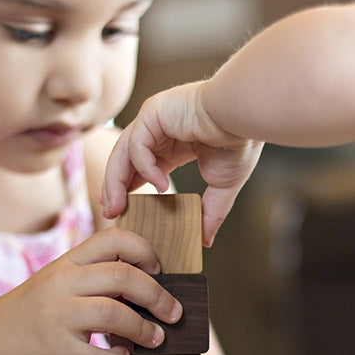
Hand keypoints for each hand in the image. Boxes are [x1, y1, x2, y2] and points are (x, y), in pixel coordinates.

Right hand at [0, 228, 182, 354]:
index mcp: (67, 261)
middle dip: (158, 295)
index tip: (160, 270)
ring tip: (155, 339)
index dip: (146, 250)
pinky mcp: (53, 348)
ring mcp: (55, 315)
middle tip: (174, 312)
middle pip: (124, 276)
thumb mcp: (59, 283)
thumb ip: (94, 278)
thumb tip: (150, 289)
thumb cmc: (33, 315)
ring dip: (144, 329)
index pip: (114, 238)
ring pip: (114, 313)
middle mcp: (61, 282)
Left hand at [101, 81, 263, 245]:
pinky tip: (160, 186)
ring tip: (115, 207)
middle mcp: (160, 128)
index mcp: (174, 141)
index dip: (128, 186)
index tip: (122, 210)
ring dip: (115, 181)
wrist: (244, 116)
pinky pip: (137, 145)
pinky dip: (144, 168)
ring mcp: (154, 118)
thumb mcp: (223, 185)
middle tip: (110, 213)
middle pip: (125, 159)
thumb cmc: (238, 141)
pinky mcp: (153, 112)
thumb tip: (205, 241)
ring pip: (123, 152)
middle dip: (114, 186)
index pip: (142, 165)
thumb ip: (210, 212)